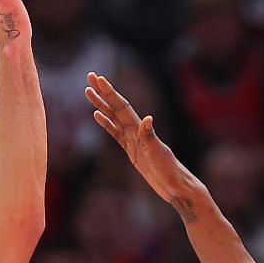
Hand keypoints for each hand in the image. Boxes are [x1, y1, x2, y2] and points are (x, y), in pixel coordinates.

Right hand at [86, 73, 198, 210]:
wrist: (175, 186)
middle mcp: (136, 131)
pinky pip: (115, 134)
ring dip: (101, 104)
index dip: (110, 93)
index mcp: (141, 130)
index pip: (122, 106)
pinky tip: (97, 116)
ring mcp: (133, 140)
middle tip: (89, 76)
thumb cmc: (170, 170)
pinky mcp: (131, 151)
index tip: (98, 79)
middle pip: (115, 107)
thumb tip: (147, 119)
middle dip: (102, 92)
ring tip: (88, 92)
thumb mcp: (159, 154)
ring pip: (113, 118)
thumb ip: (150, 137)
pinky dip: (106, 124)